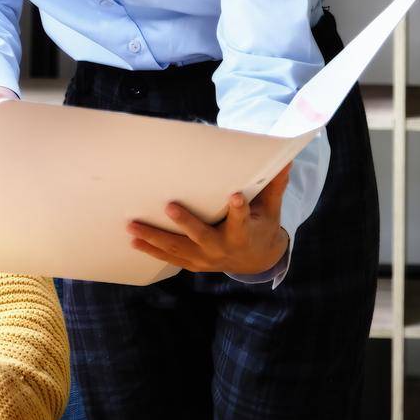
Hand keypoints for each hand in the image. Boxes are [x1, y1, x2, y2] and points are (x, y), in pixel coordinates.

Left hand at [127, 163, 291, 275]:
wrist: (257, 260)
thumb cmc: (261, 225)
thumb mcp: (271, 207)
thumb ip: (274, 184)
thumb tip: (287, 157)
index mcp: (244, 232)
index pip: (243, 219)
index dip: (239, 209)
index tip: (235, 196)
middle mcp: (223, 248)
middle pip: (203, 236)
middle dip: (186, 223)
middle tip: (169, 207)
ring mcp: (206, 258)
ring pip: (179, 249)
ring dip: (155, 238)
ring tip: (132, 226)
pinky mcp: (194, 263)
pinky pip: (171, 258)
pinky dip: (152, 250)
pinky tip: (134, 240)